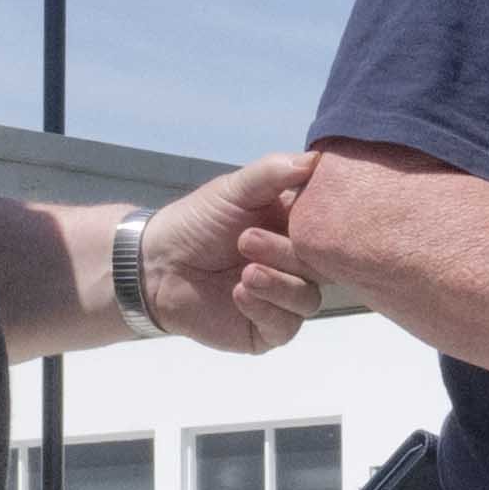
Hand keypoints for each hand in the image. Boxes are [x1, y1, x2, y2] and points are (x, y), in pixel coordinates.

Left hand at [145, 155, 320, 352]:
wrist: (157, 263)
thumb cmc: (198, 222)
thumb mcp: (236, 189)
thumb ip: (275, 171)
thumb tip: (318, 159)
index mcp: (297, 230)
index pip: (332, 231)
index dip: (330, 225)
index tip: (314, 214)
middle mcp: (297, 266)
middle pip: (322, 268)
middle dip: (287, 254)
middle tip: (246, 240)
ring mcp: (284, 299)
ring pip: (308, 299)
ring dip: (277, 283)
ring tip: (245, 271)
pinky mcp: (267, 330)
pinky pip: (285, 326)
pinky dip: (265, 308)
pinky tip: (239, 293)